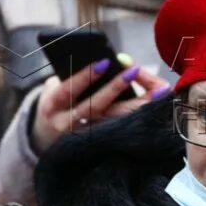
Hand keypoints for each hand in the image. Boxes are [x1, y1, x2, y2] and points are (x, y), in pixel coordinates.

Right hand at [30, 58, 170, 153]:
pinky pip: (121, 130)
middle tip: (132, 70)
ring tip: (158, 89)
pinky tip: (155, 106)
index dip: (86, 76)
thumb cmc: (56, 103)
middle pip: (94, 107)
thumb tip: (105, 61)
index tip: (106, 63)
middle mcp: (66, 124)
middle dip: (113, 88)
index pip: (69, 89)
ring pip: (113, 122)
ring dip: (135, 105)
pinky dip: (138, 118)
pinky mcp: (98, 144)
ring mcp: (82, 137)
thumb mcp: (55, 88)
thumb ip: (71, 74)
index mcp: (51, 105)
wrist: (48, 137)